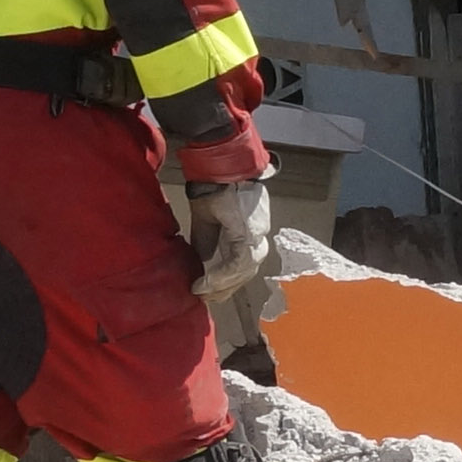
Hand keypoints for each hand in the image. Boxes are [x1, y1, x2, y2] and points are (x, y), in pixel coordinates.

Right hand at [184, 180, 275, 312]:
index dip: (228, 280)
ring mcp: (257, 232)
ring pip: (244, 270)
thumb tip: (202, 263)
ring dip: (222, 285)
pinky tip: (206, 283)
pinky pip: (238, 262)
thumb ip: (208, 242)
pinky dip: (221, 275)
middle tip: (205, 297)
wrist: (216, 164)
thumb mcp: (207, 220)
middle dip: (226, 288)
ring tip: (203, 292)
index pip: (245, 263)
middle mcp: (259, 232)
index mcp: (251, 228)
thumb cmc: (213, 183)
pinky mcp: (248, 231)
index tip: (209, 291)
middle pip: (247, 271)